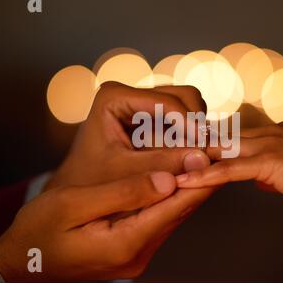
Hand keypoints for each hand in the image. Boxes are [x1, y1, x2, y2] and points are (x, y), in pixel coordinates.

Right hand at [0, 171, 212, 281]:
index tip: (215, 154)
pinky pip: (161, 220)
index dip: (199, 178)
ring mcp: (138, 254)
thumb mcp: (72, 205)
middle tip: (214, 149)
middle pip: (180, 211)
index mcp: (125, 243)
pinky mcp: (133, 250)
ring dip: (188, 187)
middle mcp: (139, 253)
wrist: (22, 263)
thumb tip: (167, 179)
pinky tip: (175, 178)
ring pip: (174, 215)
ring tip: (201, 157)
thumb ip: (122, 192)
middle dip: (199, 179)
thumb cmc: (39, 231)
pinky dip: (171, 198)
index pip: (175, 207)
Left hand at [46, 81, 209, 189]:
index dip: (191, 125)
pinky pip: (182, 120)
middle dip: (197, 125)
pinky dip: (190, 136)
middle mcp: (130, 93)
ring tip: (199, 157)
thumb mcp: (125, 173)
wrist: (76, 189)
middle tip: (206, 154)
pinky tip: (191, 157)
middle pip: (184, 96)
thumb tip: (203, 159)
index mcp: (114, 96)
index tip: (206, 150)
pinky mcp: (151, 117)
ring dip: (196, 130)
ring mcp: (142, 103)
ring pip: (188, 105)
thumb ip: (162, 164)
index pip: (167, 102)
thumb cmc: (90, 180)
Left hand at [177, 122, 282, 260]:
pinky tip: (186, 183)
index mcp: (271, 133)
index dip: (204, 142)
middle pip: (218, 136)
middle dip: (190, 145)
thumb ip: (270, 171)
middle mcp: (266, 132)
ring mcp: (268, 144)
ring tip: (164, 167)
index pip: (229, 135)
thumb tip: (257, 178)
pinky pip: (230, 169)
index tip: (182, 148)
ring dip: (191, 159)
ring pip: (220, 150)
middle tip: (161, 150)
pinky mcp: (271, 161)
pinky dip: (206, 176)